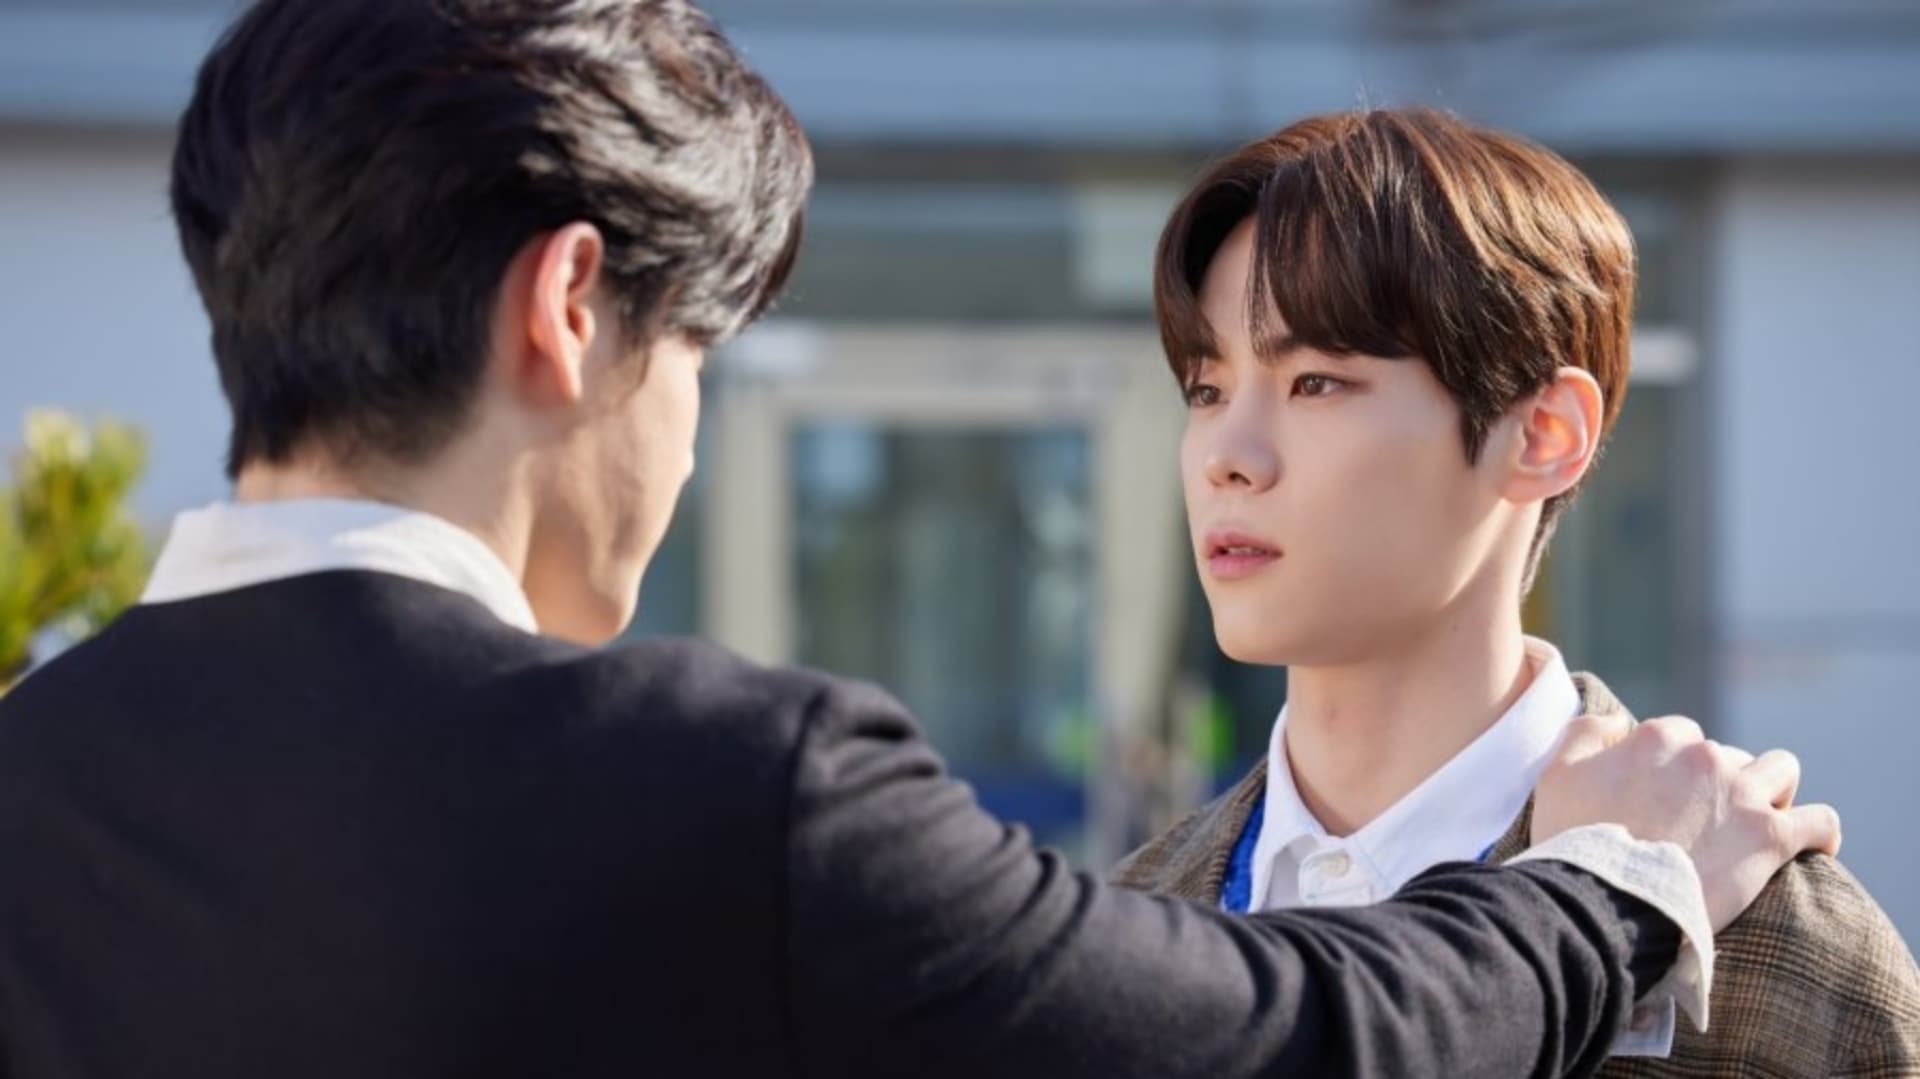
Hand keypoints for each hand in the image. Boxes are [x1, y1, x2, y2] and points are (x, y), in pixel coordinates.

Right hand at [1531, 713, 1841, 931]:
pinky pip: (1820, 822)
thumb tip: (1615, 724)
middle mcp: (1705, 755)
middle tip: (1699, 825)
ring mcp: (1743, 794)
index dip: (1672, 768)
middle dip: (1719, 783)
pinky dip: (1818, 833)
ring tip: (1755, 825)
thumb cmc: (1575, 844)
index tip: (1664, 801)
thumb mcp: (1556, 778)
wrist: (1605, 903)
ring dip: (1772, 793)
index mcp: (1658, 738)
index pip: (1680, 735)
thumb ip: (1584, 735)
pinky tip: (1809, 847)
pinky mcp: (1771, 837)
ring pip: (1781, 772)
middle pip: (1729, 755)